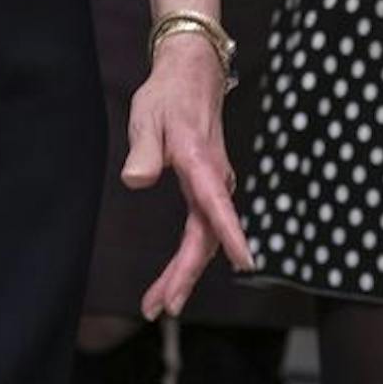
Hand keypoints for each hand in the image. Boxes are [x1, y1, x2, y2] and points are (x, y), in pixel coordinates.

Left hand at [123, 38, 254, 318]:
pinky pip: (202, 231)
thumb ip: (143, 150)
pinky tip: (174, 275)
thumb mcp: (146, 116)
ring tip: (158, 302)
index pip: (216, 203)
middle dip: (185, 275)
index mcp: (199, 162)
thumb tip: (136, 181)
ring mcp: (214, 187)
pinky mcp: (209, 190)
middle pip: (205, 237)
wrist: (192, 77)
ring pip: (204, 240)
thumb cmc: (168, 96)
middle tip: (161, 307)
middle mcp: (214, 180)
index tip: (246, 262)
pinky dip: (188, 258)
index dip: (231, 233)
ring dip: (184, 273)